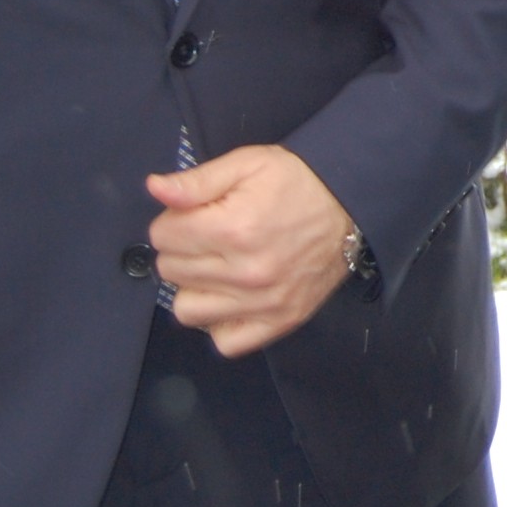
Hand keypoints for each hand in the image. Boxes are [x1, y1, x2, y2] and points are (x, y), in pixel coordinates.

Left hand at [147, 145, 355, 356]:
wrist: (351, 204)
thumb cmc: (297, 181)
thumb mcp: (247, 164)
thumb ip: (197, 181)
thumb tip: (154, 189)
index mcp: (233, 227)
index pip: (162, 236)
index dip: (174, 219)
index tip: (196, 214)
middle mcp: (245, 271)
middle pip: (170, 270)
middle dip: (182, 249)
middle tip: (210, 235)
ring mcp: (262, 302)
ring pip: (187, 309)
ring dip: (194, 286)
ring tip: (217, 266)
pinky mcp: (279, 321)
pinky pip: (224, 342)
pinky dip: (220, 322)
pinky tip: (230, 297)